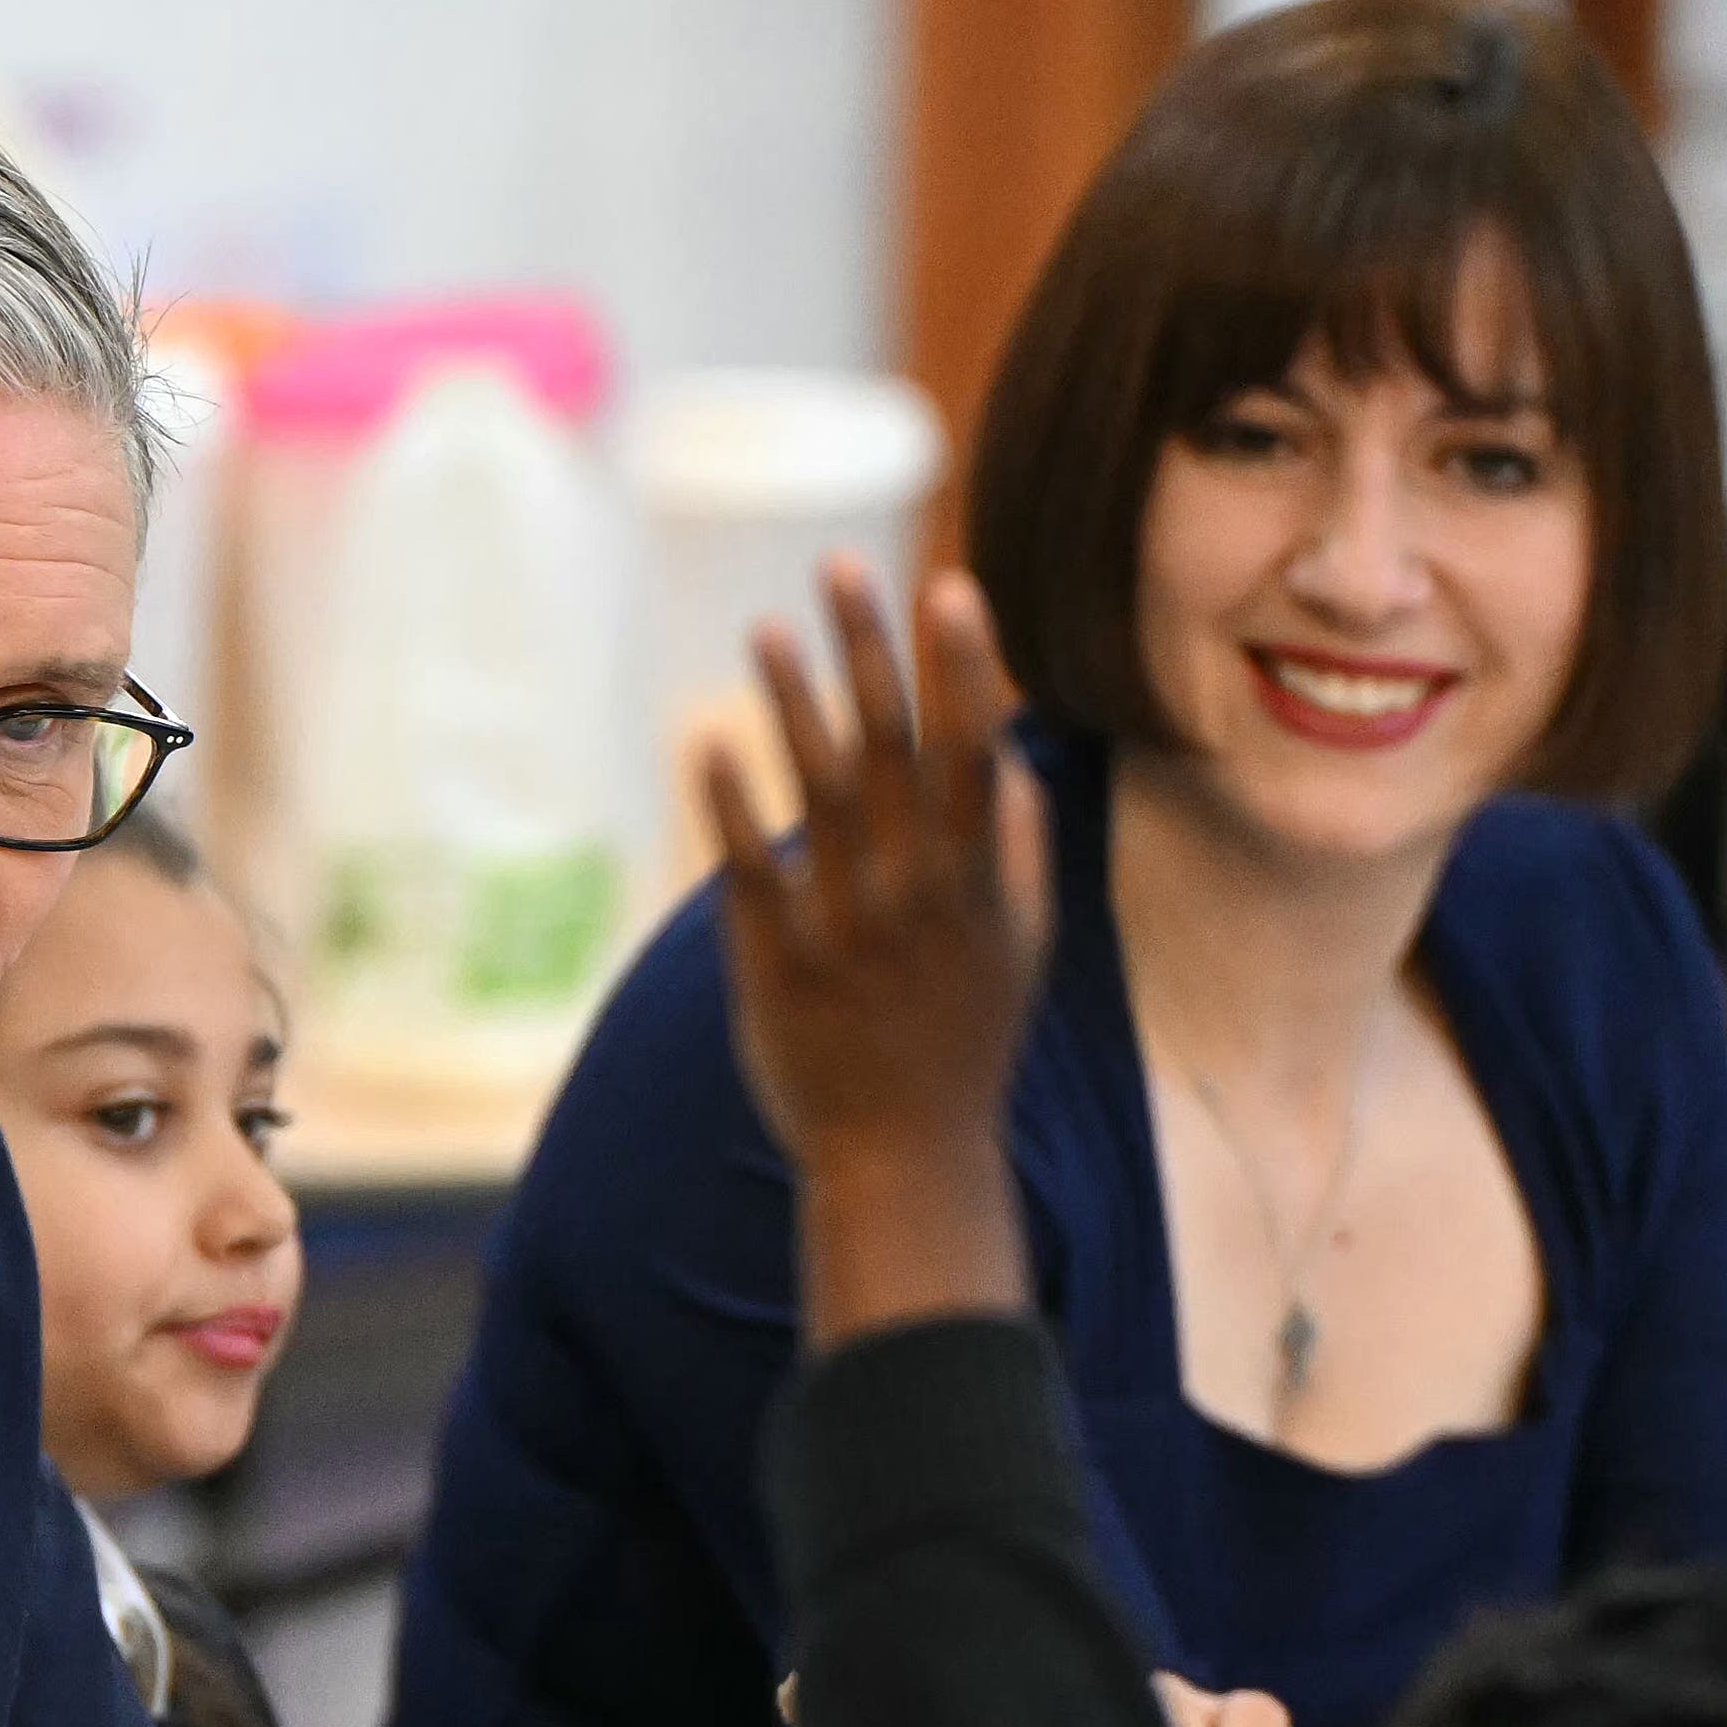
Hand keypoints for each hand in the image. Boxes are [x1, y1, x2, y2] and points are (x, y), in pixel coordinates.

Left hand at [703, 559, 1050, 1341]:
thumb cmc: (964, 1042)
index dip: (962, 669)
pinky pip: (750, 872)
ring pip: (819, 798)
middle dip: (871, 654)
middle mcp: (915, 896)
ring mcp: (844, 931)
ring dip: (795, 706)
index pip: (973, 753)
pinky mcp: (776, 966)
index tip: (948, 588)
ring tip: (767, 629)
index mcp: (978, 884)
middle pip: (892, 751)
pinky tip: (707, 740)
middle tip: (841, 566)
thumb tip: (1002, 751)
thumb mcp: (1019, 947)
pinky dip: (731, 808)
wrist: (902, 1160)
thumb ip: (1014, 847)